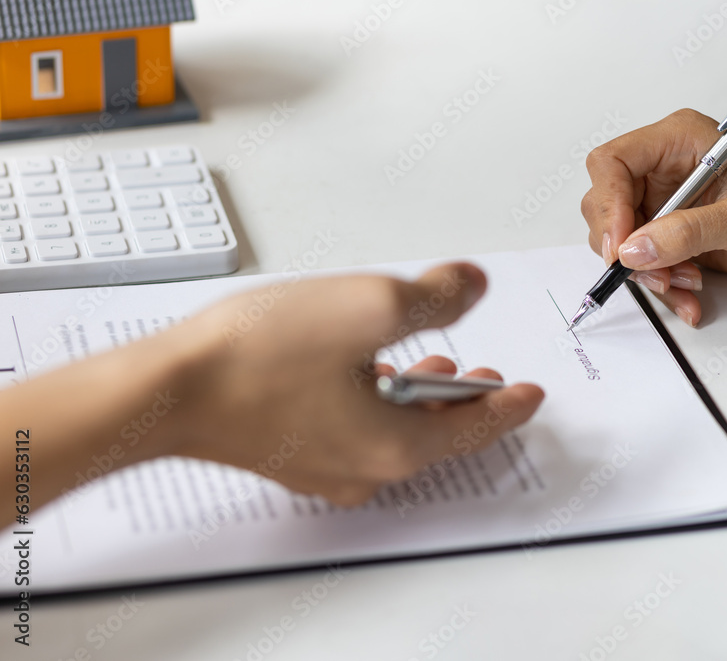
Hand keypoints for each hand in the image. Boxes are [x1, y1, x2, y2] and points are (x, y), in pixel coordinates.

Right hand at [161, 263, 544, 505]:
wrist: (166, 391)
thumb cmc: (256, 358)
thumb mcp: (367, 308)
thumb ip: (435, 297)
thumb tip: (471, 286)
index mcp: (395, 445)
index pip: (475, 426)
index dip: (510, 404)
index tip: (531, 394)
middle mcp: (363, 469)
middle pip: (437, 434)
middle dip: (465, 400)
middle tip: (489, 379)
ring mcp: (324, 466)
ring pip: (396, 433)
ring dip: (420, 396)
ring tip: (433, 362)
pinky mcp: (291, 452)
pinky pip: (355, 431)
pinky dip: (377, 400)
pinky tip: (366, 369)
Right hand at [581, 108, 726, 325]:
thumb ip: (689, 232)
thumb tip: (635, 248)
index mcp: (679, 141)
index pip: (612, 163)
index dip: (607, 205)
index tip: (621, 247)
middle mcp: (664, 168)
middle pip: (606, 204)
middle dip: (627, 248)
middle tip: (656, 275)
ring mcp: (664, 201)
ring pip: (622, 241)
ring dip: (647, 272)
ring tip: (685, 284)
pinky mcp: (670, 232)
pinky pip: (644, 262)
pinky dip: (661, 284)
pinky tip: (688, 295)